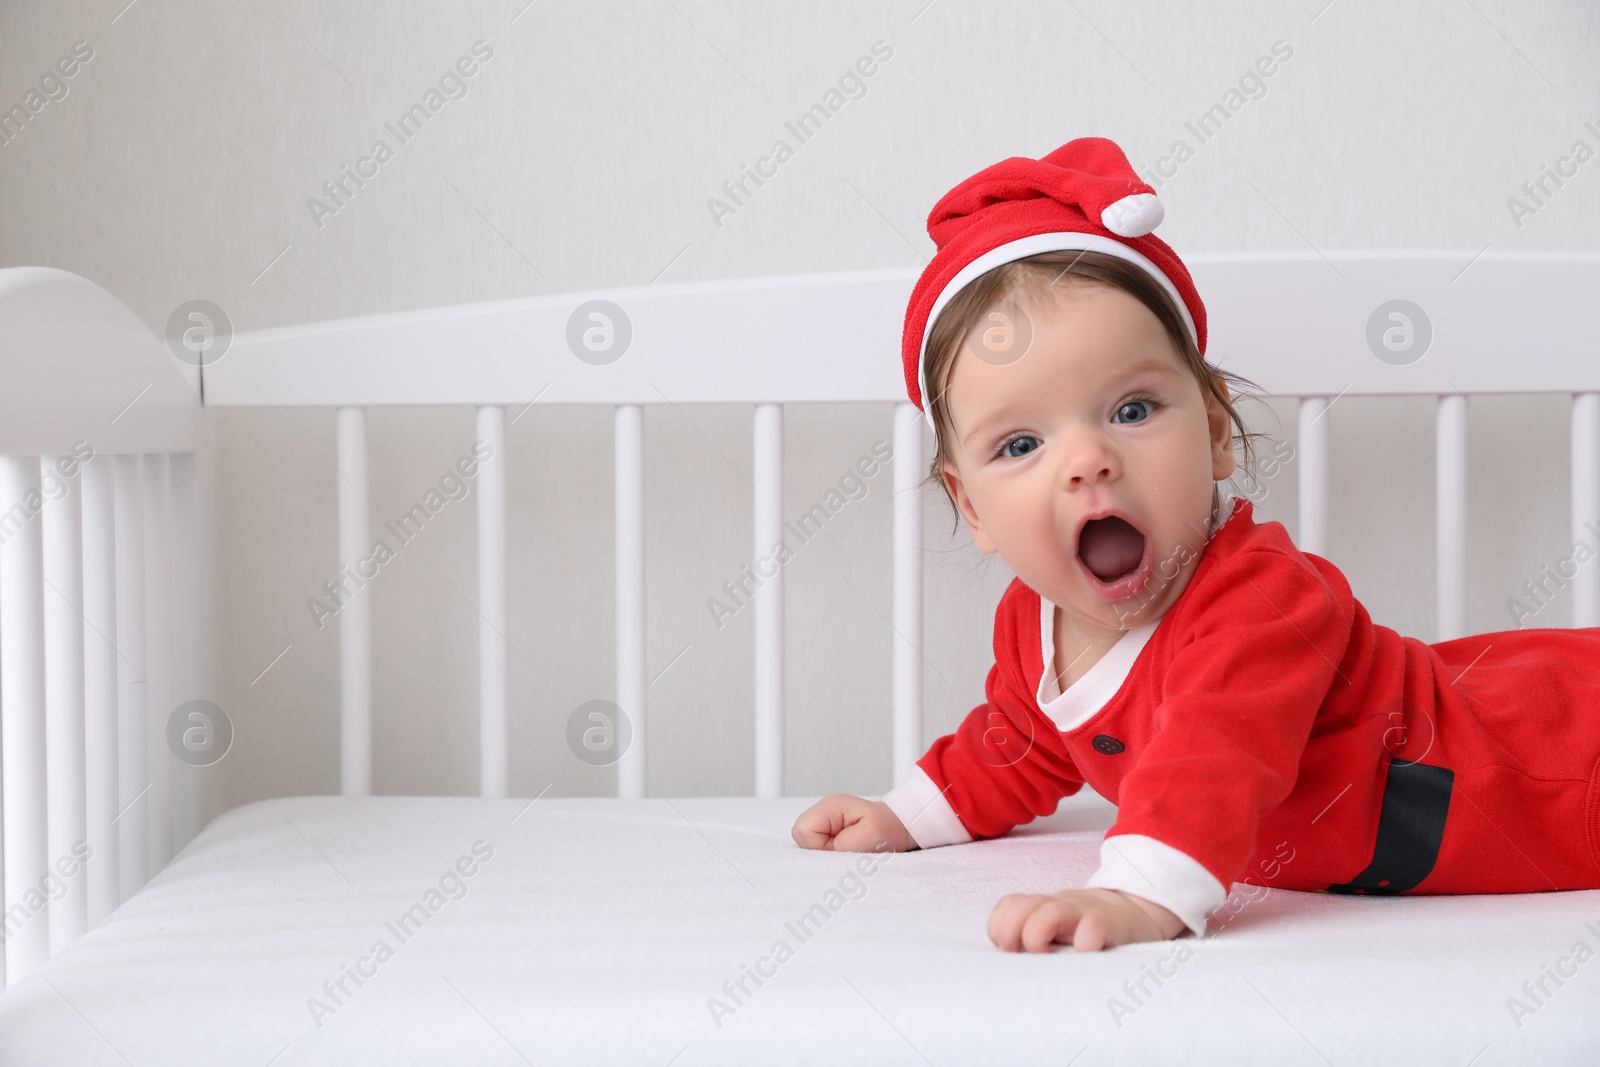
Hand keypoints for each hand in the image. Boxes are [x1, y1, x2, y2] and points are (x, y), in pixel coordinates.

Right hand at [791, 793, 917, 852]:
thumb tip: (820, 857)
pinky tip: (844, 850)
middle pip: (800, 837)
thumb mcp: (871, 835)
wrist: (897, 827)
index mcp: (830, 806)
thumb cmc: (887, 828)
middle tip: (846, 848)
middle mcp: (821, 811)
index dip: (820, 846)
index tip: (843, 847)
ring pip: (806, 845)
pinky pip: (814, 848)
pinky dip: (828, 854)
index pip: (803, 830)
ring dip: (825, 853)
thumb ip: (842, 845)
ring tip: (847, 849)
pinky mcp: (825, 831)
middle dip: (820, 851)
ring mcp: (822, 821)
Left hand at [987, 887, 1186, 952]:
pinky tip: (1083, 958)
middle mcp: (1056, 906)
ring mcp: (1082, 912)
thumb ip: (1032, 932)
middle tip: (1029, 958)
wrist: (1138, 910)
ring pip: (1046, 915)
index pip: (1006, 908)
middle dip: (1010, 936)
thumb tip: (1009, 958)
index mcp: (1041, 906)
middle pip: (1016, 909)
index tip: (1013, 953)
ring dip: (1037, 938)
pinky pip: (1090, 931)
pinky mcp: (1107, 925)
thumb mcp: (1058, 923)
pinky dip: (1081, 947)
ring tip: (1050, 959)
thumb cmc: (1090, 926)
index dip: (1000, 931)